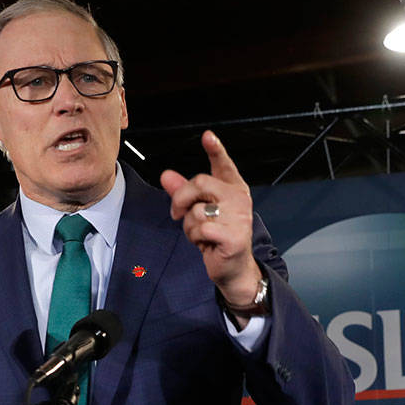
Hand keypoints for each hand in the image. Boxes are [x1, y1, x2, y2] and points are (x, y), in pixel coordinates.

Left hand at [160, 131, 263, 307]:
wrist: (233, 267)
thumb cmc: (216, 236)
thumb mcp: (197, 211)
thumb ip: (183, 192)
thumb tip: (166, 176)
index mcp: (233, 188)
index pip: (224, 165)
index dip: (216, 150)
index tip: (207, 136)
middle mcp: (239, 199)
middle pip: (200, 182)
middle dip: (181, 198)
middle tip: (177, 213)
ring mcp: (239, 217)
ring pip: (196, 210)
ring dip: (189, 226)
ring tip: (200, 234)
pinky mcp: (233, 236)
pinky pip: (201, 228)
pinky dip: (195, 238)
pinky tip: (205, 244)